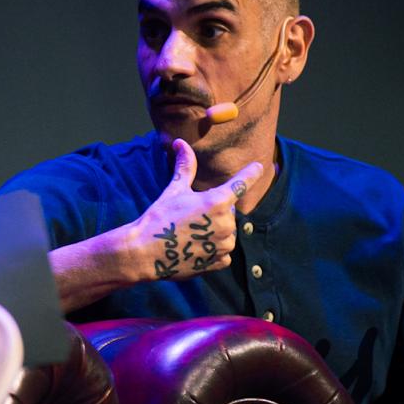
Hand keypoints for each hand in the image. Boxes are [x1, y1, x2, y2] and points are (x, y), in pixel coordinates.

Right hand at [124, 138, 264, 281]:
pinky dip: (213, 249)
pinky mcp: (220, 261)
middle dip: (215, 211)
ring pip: (228, 232)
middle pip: (228, 211)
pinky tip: (196, 248)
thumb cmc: (159, 218)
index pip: (241, 183)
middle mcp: (226, 223)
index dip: (251, 173)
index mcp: (217, 202)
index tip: (259, 166)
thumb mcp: (173, 190)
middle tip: (191, 216)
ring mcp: (224, 244)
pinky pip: (224, 251)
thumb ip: (185, 167)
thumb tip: (180, 142)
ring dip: (215, 231)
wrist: (144, 253)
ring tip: (192, 233)